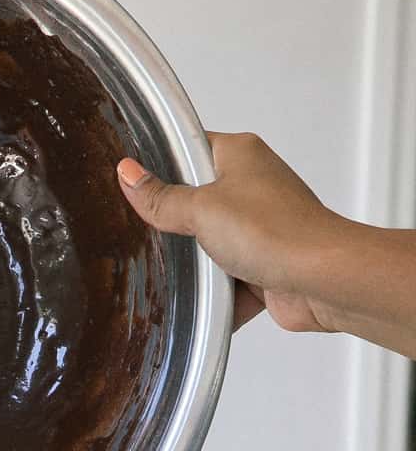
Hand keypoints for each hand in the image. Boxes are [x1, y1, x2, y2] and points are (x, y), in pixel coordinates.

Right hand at [117, 132, 340, 332]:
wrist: (321, 280)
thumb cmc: (274, 231)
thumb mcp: (201, 209)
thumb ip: (161, 197)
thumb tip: (128, 173)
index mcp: (240, 154)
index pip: (188, 147)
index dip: (159, 163)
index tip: (130, 182)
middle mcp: (252, 187)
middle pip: (194, 201)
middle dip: (172, 224)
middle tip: (144, 232)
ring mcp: (258, 228)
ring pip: (208, 245)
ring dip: (194, 264)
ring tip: (167, 271)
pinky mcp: (262, 266)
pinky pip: (225, 281)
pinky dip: (213, 295)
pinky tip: (194, 303)